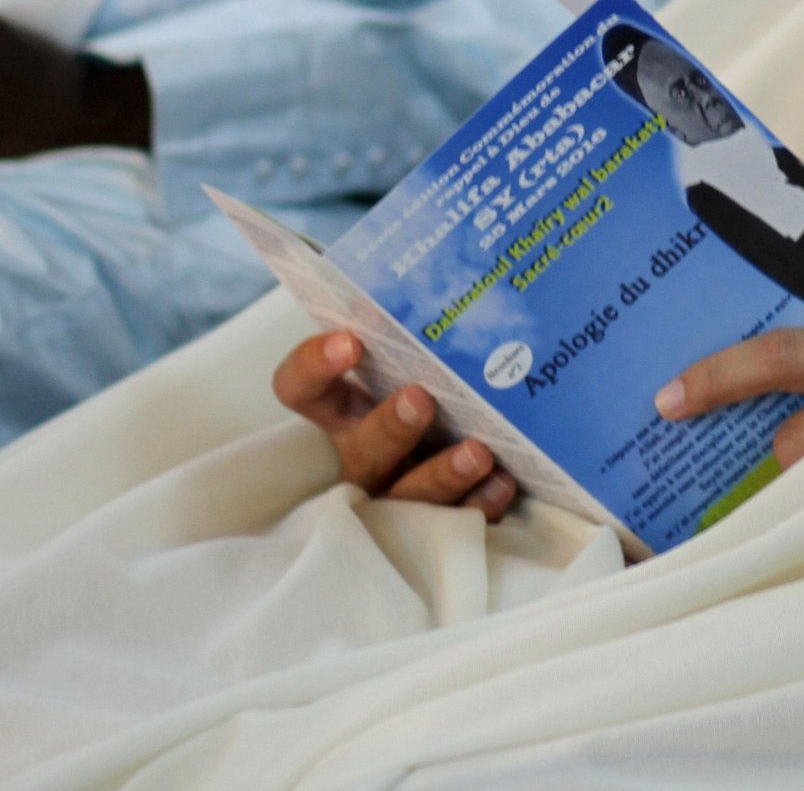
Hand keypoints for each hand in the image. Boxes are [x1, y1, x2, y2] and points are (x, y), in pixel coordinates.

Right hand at [270, 330, 517, 519]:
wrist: (478, 437)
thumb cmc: (440, 386)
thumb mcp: (421, 359)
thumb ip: (414, 328)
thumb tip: (436, 276)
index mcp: (346, 409)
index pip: (300, 388)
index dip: (314, 367)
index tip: (349, 341)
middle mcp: (365, 454)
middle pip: (360, 450)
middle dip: (388, 427)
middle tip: (421, 398)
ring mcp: (399, 496)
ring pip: (407, 499)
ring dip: (440, 474)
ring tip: (478, 452)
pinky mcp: (438, 528)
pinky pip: (456, 525)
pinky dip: (480, 504)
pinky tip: (502, 482)